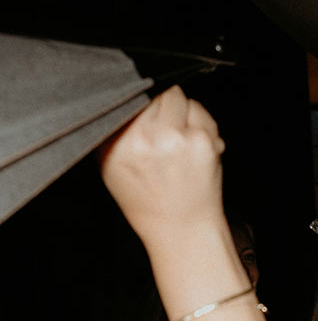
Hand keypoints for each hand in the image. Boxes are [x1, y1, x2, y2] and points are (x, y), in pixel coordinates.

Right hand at [99, 88, 224, 242]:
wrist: (182, 228)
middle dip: (159, 104)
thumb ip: (111, 128)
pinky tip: (193, 146)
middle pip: (154, 91)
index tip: (140, 107)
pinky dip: (200, 123)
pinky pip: (201, 112)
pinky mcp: (204, 141)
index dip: (136, 98)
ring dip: (180, 110)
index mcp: (120, 143)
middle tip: (161, 128)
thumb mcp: (111, 165)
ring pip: (179, 97)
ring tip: (177, 138)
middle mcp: (148, 138)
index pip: (127, 96)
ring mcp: (178, 138)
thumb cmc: (147, 199)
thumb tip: (117, 95)